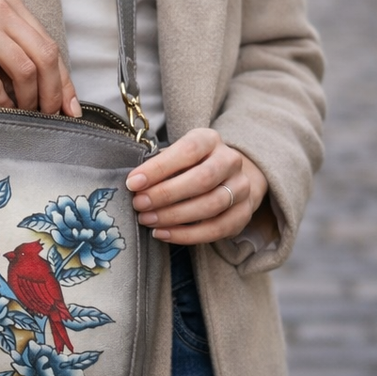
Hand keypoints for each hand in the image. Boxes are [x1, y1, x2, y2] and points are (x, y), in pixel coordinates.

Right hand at [0, 0, 79, 115]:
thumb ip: (8, 43)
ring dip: (30, 99)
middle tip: (54, 115)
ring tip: (27, 113)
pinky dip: (2, 100)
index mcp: (9, 3)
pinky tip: (3, 108)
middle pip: (45, 56)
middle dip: (55, 92)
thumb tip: (38, 84)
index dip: (64, 79)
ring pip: (25, 69)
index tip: (70, 105)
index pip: (49, 44)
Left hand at [125, 128, 267, 244]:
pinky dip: (187, 235)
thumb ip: (159, 165)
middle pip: (202, 179)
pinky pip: (217, 228)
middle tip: (139, 204)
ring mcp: (241, 188)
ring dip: (174, 216)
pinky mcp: (243, 213)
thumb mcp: (176, 155)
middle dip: (166, 194)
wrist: (228, 177)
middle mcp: (230, 161)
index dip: (159, 167)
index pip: (187, 150)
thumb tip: (134, 184)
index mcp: (210, 140)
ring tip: (148, 220)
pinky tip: (164, 233)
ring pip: (211, 205)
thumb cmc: (191, 165)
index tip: (133, 182)